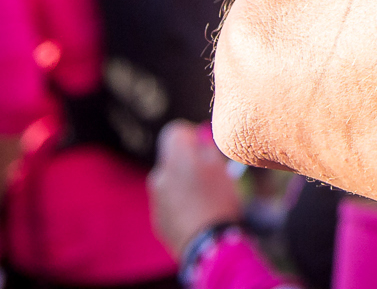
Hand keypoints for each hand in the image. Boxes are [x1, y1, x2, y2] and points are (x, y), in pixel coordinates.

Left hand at [149, 120, 244, 254]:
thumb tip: (200, 135)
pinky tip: (197, 214)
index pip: (174, 132)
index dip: (190, 136)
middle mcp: (160, 174)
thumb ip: (207, 147)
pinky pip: (169, 202)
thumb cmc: (218, 200)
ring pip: (170, 181)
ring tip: (205, 198)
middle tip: (209, 175)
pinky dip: (180, 203)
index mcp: (176, 158)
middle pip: (171, 158)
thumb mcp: (220, 168)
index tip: (204, 148)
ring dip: (183, 183)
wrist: (207, 243)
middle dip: (187, 162)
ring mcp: (156, 198)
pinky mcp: (158, 218)